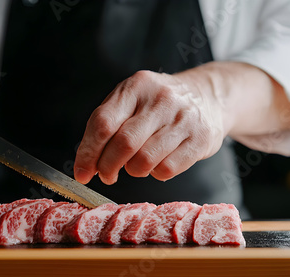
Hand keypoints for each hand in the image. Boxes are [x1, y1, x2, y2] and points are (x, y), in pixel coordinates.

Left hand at [74, 69, 225, 184]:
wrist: (208, 95)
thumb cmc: (158, 104)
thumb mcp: (131, 99)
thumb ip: (107, 125)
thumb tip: (86, 165)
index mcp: (136, 87)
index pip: (103, 123)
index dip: (88, 152)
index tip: (81, 172)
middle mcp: (161, 99)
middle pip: (123, 143)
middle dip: (107, 167)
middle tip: (106, 175)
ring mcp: (183, 118)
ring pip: (144, 160)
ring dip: (133, 171)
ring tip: (135, 165)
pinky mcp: (201, 138)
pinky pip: (167, 169)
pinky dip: (156, 173)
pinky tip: (157, 163)